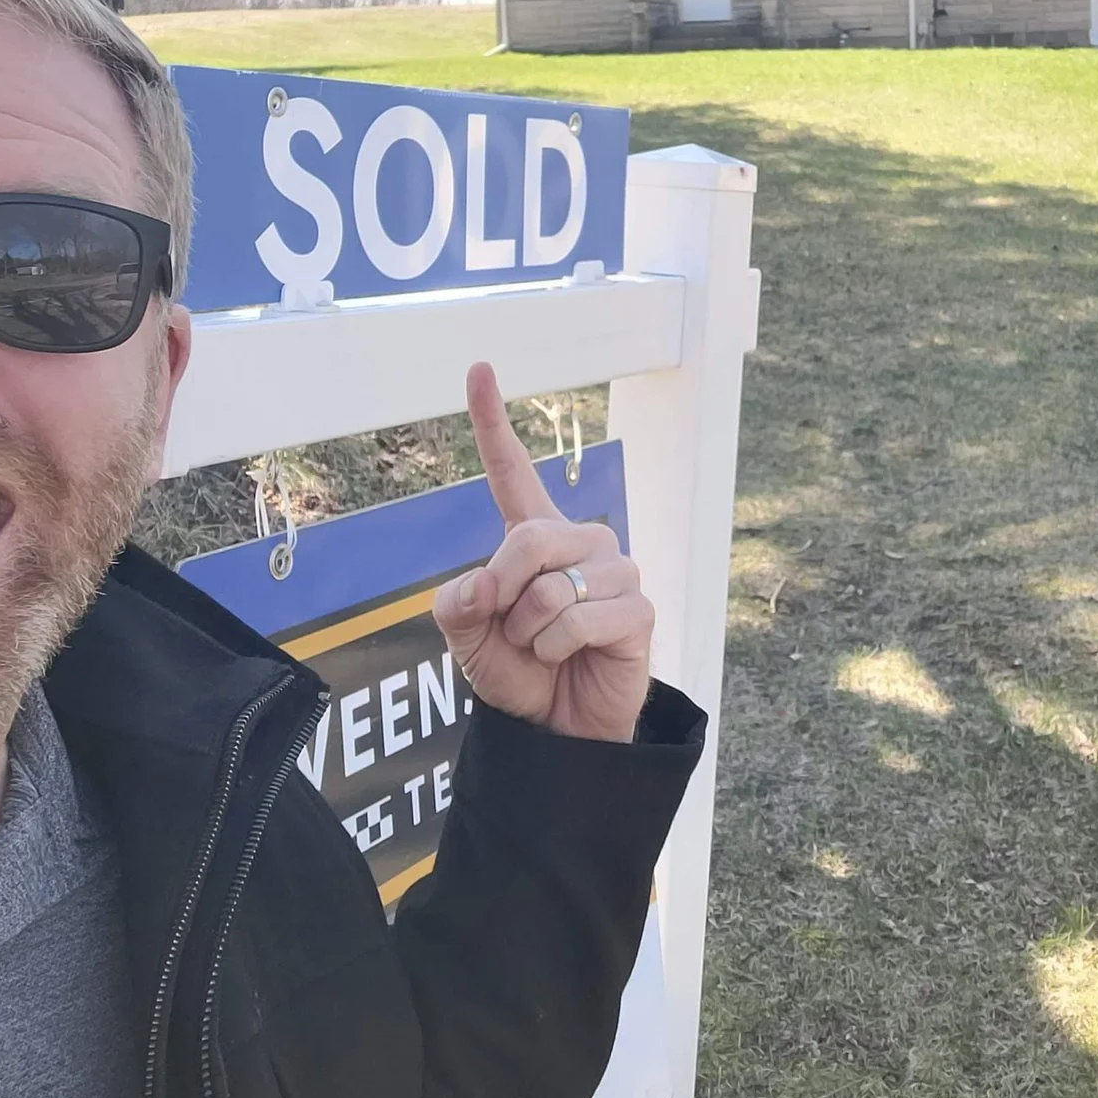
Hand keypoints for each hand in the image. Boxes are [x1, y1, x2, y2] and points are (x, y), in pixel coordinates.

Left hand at [431, 362, 653, 741]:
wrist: (559, 730)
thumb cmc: (518, 672)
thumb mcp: (467, 637)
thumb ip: (458, 603)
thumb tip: (485, 584)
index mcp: (535, 536)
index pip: (511, 471)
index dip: (493, 421)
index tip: (478, 367)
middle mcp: (580, 542)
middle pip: (527, 538)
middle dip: (504, 592)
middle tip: (511, 628)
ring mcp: (615, 571)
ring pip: (552, 586)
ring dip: (531, 632)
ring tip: (547, 649)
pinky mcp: (638, 609)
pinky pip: (580, 618)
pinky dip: (558, 648)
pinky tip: (572, 658)